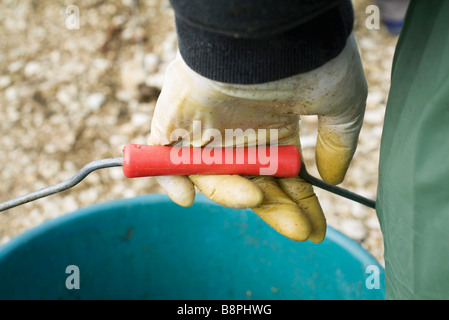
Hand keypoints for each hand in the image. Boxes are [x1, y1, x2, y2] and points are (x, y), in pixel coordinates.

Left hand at [148, 33, 366, 242]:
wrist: (266, 31)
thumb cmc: (308, 59)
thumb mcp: (341, 104)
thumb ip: (336, 144)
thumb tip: (332, 179)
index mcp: (275, 128)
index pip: (286, 178)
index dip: (301, 204)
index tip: (315, 230)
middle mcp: (242, 132)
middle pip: (254, 184)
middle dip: (276, 210)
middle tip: (298, 231)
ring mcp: (209, 128)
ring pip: (215, 178)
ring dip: (233, 196)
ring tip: (257, 199)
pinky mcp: (176, 119)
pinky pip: (165, 158)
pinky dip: (171, 179)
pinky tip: (186, 199)